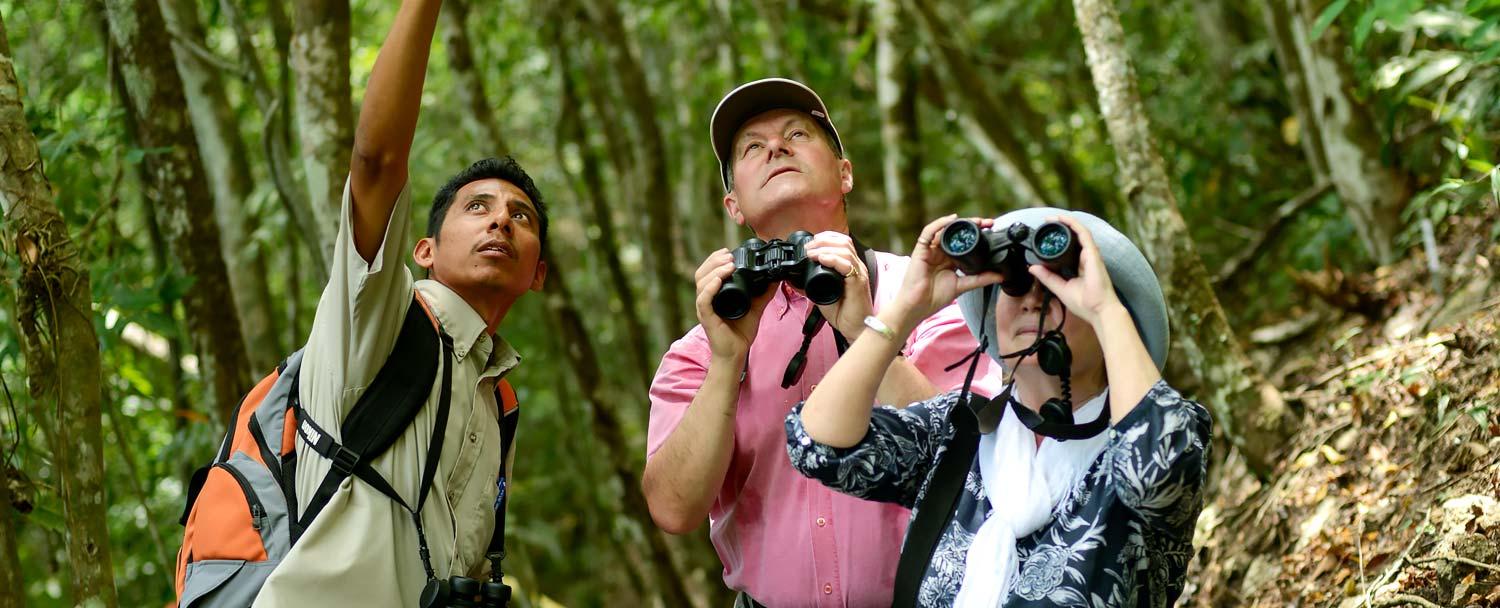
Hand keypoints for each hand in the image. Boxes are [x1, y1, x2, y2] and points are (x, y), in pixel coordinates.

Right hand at [694, 249, 775, 361]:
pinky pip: (703, 299)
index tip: (729, 252)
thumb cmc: (740, 333)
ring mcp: (704, 308)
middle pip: (702, 273)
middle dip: (714, 260)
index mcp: (714, 295)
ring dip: (714, 270)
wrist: (737, 354)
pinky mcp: (706, 317)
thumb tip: (775, 279)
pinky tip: (719, 280)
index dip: (716, 259)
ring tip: (728, 264)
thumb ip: (764, 293)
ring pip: (701, 282)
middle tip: (729, 255)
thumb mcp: (756, 307)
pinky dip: (710, 288)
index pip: (708, 271)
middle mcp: (706, 299)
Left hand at [803, 231, 872, 338]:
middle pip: (844, 241)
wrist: (855, 329)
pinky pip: (847, 265)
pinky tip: (821, 259)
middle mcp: (857, 267)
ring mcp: (859, 274)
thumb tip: (794, 277)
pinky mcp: (859, 282)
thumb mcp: (823, 294)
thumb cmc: (843, 313)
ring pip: (845, 250)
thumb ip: (812, 284)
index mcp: (851, 267)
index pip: (843, 242)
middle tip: (808, 247)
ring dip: (825, 248)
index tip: (811, 243)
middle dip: (823, 240)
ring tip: (811, 253)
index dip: (826, 238)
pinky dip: (832, 259)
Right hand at [889, 214, 1003, 332]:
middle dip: (972, 226)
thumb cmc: (935, 297)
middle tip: (987, 223)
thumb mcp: (963, 286)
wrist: (918, 306)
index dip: (977, 235)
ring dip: (960, 223)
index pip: (964, 242)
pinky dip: (940, 224)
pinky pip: (929, 232)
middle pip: (956, 233)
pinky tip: (952, 220)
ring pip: (944, 229)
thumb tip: (1001, 276)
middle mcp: (940, 252)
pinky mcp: (921, 249)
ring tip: (975, 222)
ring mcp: (930, 249)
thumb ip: (980, 279)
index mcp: (950, 260)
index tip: (992, 230)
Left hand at [1027, 215, 1123, 327]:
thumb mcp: (1060, 288)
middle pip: (1074, 237)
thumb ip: (1047, 277)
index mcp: (1080, 266)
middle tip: (1046, 223)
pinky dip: (1073, 224)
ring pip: (1079, 232)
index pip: (1070, 248)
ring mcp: (1090, 254)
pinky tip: (1063, 219)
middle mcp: (1086, 258)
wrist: (1098, 310)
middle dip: (1061, 228)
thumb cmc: (1085, 303)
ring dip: (1066, 222)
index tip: (1046, 235)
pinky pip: (1083, 233)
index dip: (1059, 239)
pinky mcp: (1093, 253)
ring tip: (1052, 218)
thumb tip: (1033, 267)